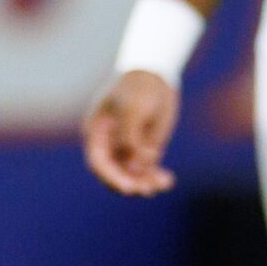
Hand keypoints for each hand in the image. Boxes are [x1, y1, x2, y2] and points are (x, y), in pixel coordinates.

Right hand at [81, 70, 180, 197]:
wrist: (157, 75)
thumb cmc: (139, 87)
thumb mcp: (134, 107)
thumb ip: (130, 137)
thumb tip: (134, 167)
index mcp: (98, 132)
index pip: (98, 163)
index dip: (110, 178)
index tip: (127, 187)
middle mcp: (110, 144)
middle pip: (115, 173)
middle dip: (130, 184)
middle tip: (146, 190)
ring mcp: (127, 148)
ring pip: (132, 175)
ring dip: (146, 183)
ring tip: (163, 183)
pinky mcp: (143, 150)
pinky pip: (147, 170)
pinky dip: (156, 177)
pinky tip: (168, 180)